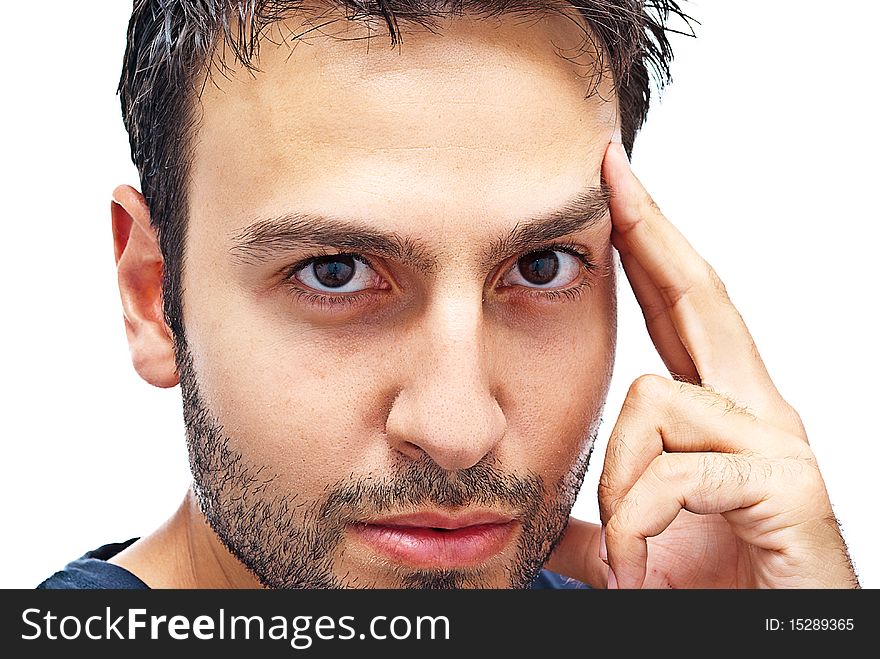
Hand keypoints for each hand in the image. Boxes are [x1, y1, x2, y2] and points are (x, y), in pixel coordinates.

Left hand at [546, 142, 859, 588]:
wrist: (776, 648)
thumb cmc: (719, 591)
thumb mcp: (640, 540)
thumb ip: (603, 513)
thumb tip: (553, 511)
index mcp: (719, 415)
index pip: (679, 311)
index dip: (648, 248)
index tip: (611, 190)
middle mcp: (755, 413)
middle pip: (701, 296)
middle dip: (653, 230)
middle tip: (612, 170)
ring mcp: (775, 445)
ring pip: (654, 399)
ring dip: (617, 479)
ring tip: (625, 547)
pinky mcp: (786, 487)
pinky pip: (677, 466)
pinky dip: (641, 516)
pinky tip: (640, 561)